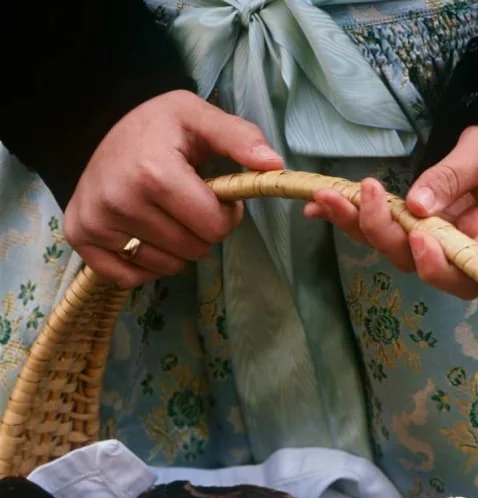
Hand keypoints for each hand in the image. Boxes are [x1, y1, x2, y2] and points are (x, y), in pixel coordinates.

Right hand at [64, 90, 283, 286]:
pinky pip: (133, 277)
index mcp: (154, 172)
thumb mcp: (197, 116)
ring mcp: (97, 223)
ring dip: (175, 248)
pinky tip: (142, 232)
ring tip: (162, 213)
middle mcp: (121, 201)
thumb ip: (239, 138)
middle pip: (194, 251)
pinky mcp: (81, 239)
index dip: (225, 214)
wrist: (96, 127)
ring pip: (167, 267)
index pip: (214, 227)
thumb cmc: (155, 127)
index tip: (212, 194)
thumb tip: (274, 165)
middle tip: (185, 203)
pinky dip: (146, 263)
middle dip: (200, 230)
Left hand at [304, 126, 477, 298]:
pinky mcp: (406, 231)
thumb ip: (453, 177)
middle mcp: (454, 254)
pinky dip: (346, 217)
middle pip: (414, 262)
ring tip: (327, 198)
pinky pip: (375, 230)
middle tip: (368, 194)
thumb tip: (418, 203)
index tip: (420, 237)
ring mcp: (427, 245)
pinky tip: (318, 206)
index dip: (438, 267)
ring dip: (354, 224)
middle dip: (384, 233)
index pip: (466, 275)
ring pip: (388, 248)